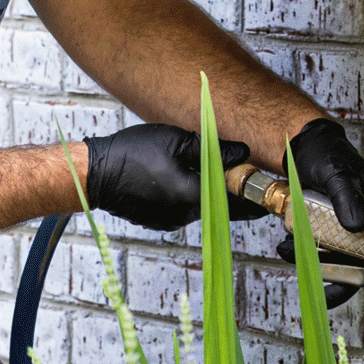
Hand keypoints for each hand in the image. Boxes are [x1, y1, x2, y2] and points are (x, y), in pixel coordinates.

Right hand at [82, 123, 251, 233]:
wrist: (96, 175)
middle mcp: (185, 213)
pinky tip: (182, 184)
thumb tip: (242, 153)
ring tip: (211, 178)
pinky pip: (185, 212)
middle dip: (236, 198)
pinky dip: (191, 200)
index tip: (267, 191)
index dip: (254, 196)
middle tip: (249, 187)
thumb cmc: (132, 153)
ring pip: (203, 210)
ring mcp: (172, 221)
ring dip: (211, 197)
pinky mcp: (161, 222)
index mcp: (193, 193)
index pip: (236, 200)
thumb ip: (213, 149)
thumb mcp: (175, 140)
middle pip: (222, 209)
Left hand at [284, 118, 363, 307]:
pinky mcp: (329, 228)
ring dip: (313, 260)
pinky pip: (320, 248)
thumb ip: (346, 196)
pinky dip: (303, 251)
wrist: (301, 147)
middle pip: (360, 261)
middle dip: (333, 270)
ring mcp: (348, 226)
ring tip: (289, 250)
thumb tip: (357, 226)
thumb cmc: (326, 153)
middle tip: (309, 268)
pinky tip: (287, 245)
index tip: (347, 282)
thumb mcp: (337, 173)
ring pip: (337, 258)